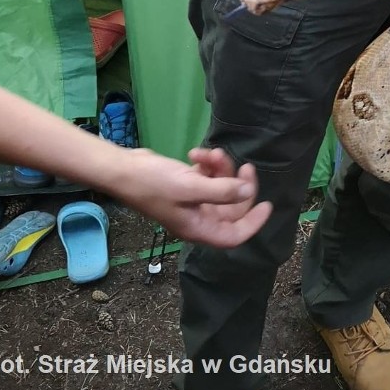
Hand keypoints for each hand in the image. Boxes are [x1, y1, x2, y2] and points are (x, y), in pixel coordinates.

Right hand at [113, 147, 271, 246]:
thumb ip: (222, 191)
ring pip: (220, 187)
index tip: (266, 205)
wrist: (123, 169)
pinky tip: (196, 153)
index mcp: (198, 228)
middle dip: (239, 185)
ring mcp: (191, 201)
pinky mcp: (186, 185)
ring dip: (220, 169)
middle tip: (245, 166)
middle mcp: (197, 217)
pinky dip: (206, 164)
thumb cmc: (153, 183)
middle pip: (231, 208)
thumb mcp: (190, 187)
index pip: (233, 236)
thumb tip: (248, 192)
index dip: (252, 223)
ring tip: (211, 154)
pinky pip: (207, 177)